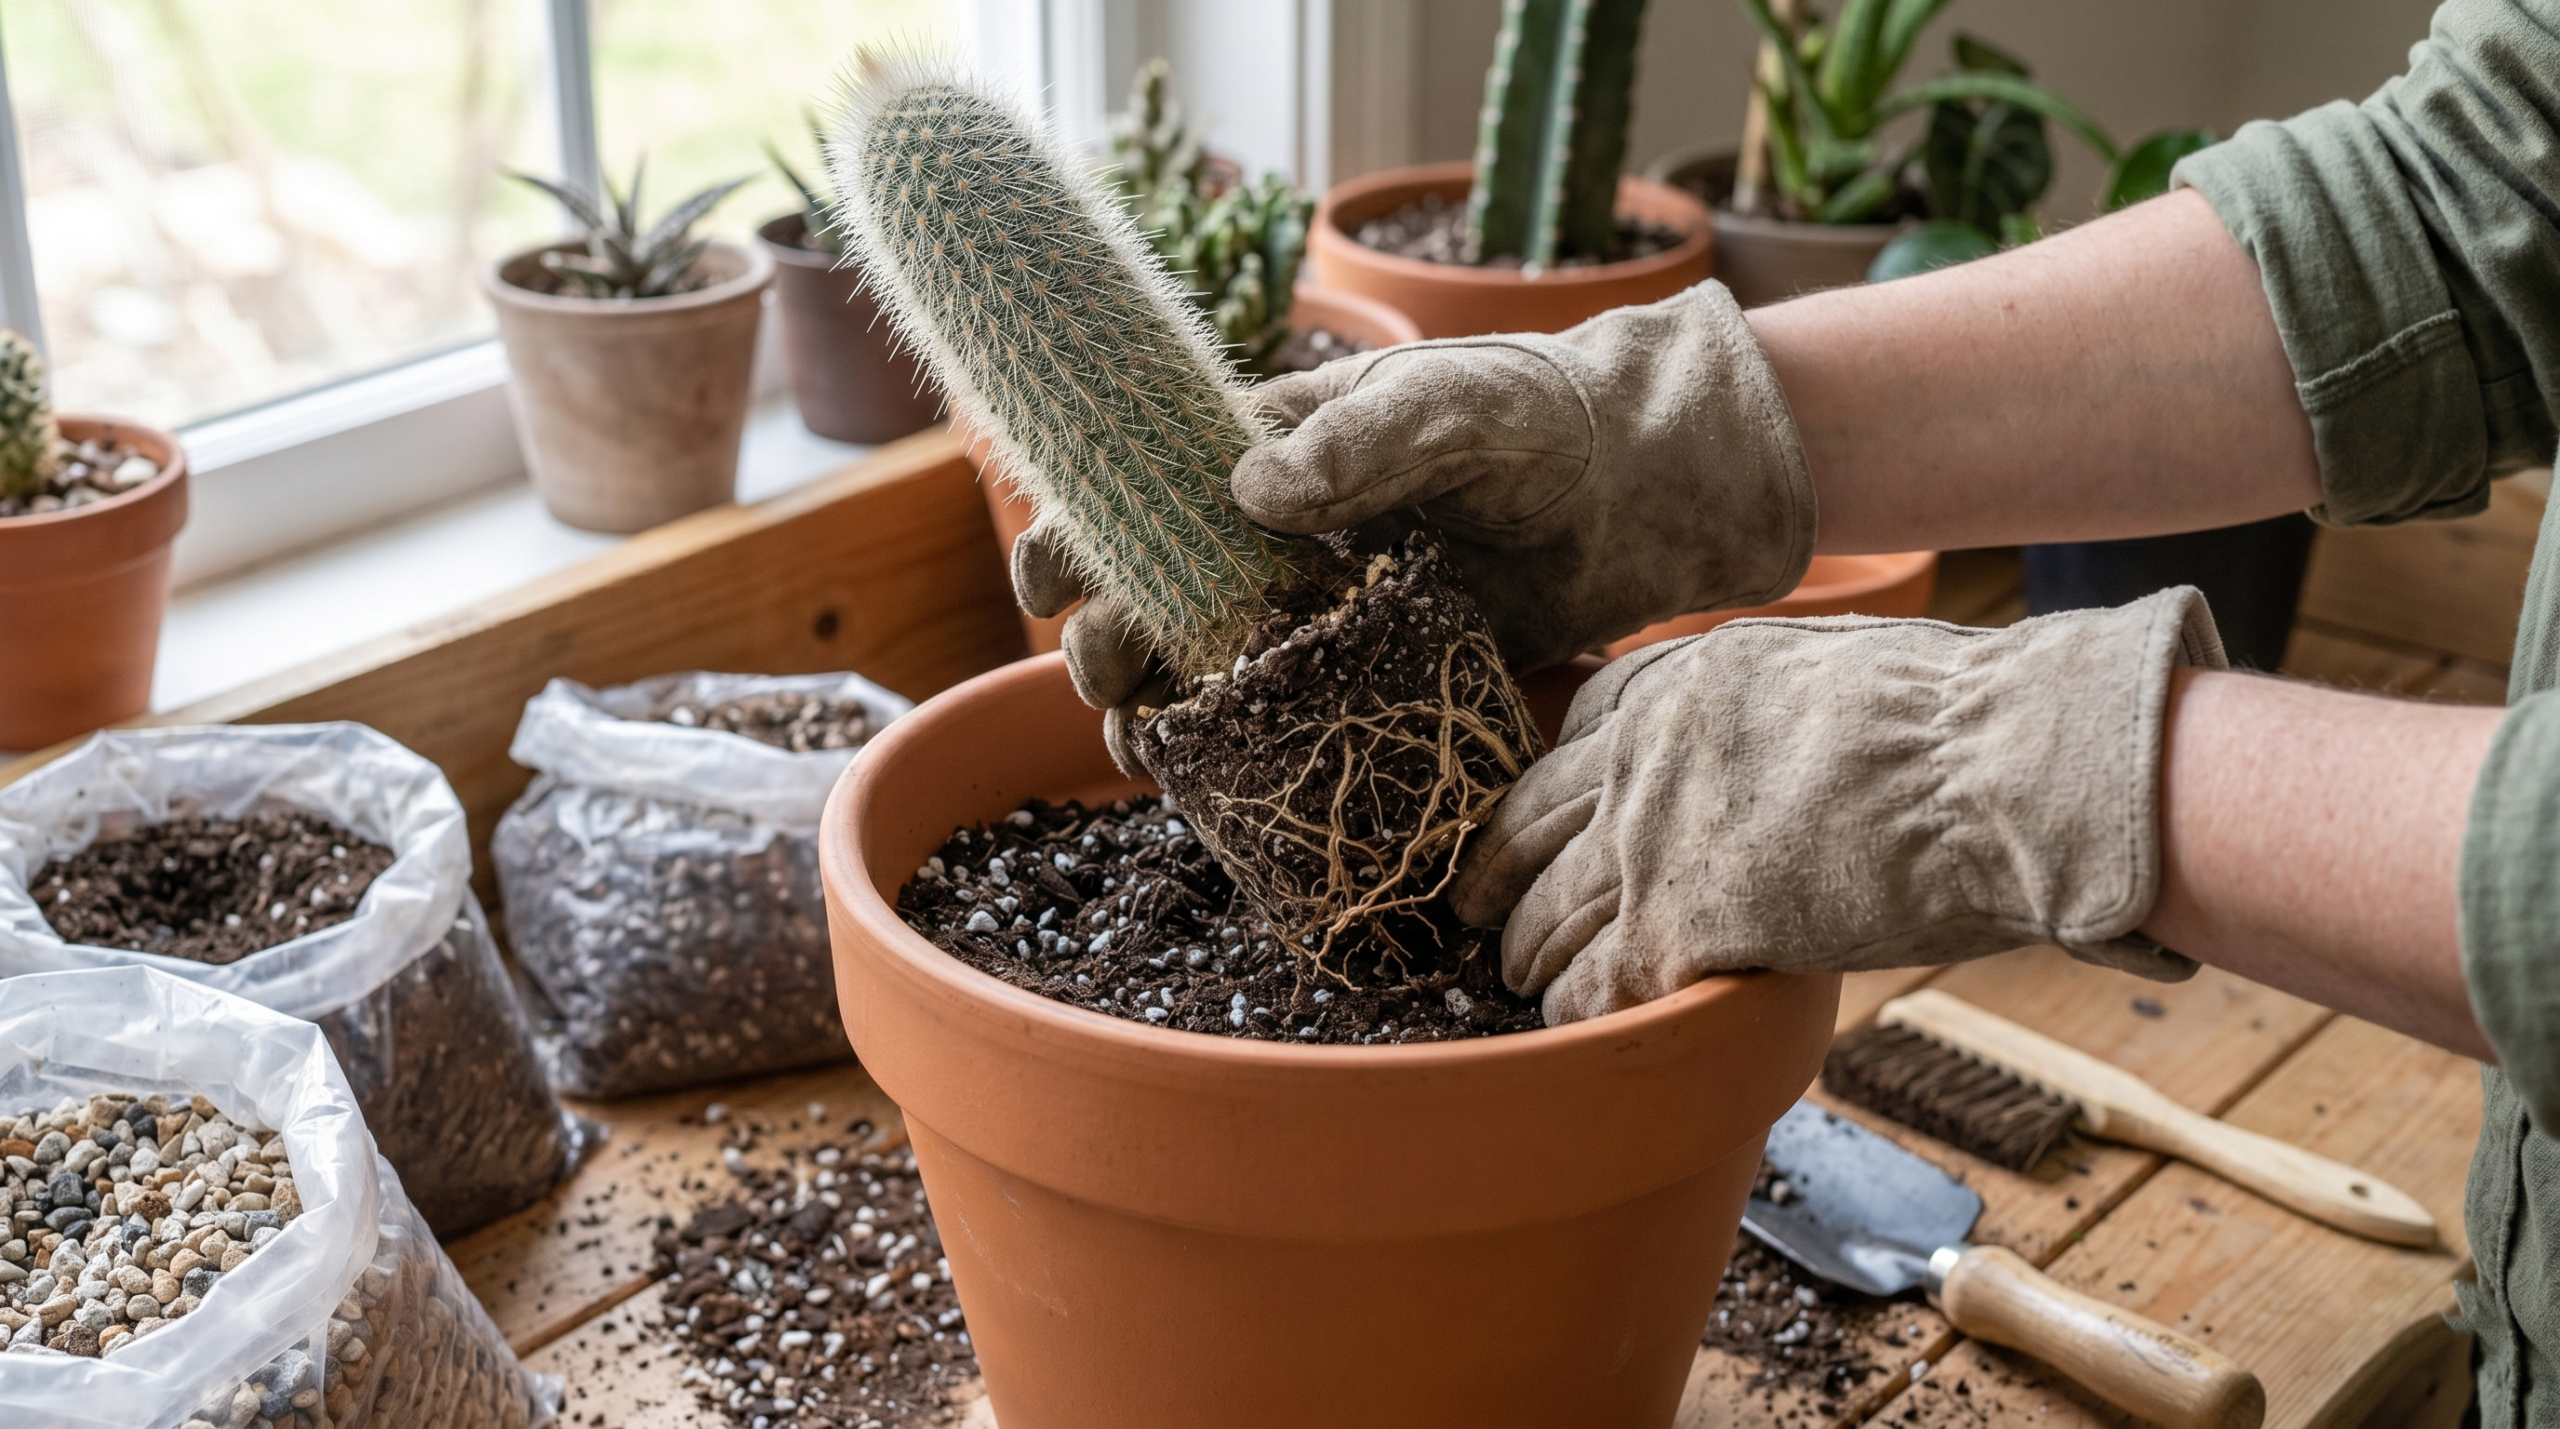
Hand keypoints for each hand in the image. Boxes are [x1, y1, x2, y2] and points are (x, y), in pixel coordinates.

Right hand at [1012, 282, 1817, 765]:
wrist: (1645, 486)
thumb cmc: (1543, 418)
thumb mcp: (1457, 409)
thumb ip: (1365, 440)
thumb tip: (1250, 488)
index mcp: (1271, 448)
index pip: (1140, 487)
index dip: (1076, 532)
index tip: (1045, 583)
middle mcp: (1275, 532)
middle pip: (1152, 591)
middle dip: (1107, 638)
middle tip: (1110, 677)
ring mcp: (1319, 606)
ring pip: (1202, 664)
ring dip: (1155, 706)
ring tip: (1144, 747)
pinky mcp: (1370, 670)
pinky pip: (1282, 716)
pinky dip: (1235, 751)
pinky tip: (1209, 783)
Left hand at [1450, 589, 2228, 1024]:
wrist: (1991, 770)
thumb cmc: (1958, 721)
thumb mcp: (1832, 670)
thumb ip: (1772, 706)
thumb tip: (1792, 737)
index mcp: (1679, 679)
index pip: (1579, 727)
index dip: (1559, 785)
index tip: (1549, 819)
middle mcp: (1638, 753)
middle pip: (1530, 822)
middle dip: (1498, 873)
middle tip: (1475, 910)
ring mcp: (1644, 841)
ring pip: (1542, 908)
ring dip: (1524, 951)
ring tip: (1517, 980)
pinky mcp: (1674, 927)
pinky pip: (1589, 982)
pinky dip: (1571, 1010)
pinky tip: (1566, 1029)